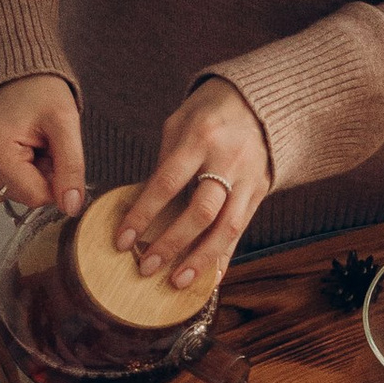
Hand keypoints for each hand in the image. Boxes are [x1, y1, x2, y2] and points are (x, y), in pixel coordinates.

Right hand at [0, 76, 85, 215]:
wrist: (15, 74)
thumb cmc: (41, 91)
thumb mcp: (66, 124)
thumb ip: (71, 168)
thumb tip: (71, 207)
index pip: (36, 196)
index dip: (55, 180)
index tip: (53, 150)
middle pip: (23, 196)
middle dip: (40, 175)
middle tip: (41, 143)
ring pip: (12, 192)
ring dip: (28, 173)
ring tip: (27, 142)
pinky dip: (13, 170)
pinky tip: (14, 146)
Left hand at [117, 79, 271, 290]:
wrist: (259, 102)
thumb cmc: (209, 111)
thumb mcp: (179, 124)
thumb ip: (165, 162)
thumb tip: (147, 206)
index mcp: (200, 139)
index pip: (167, 183)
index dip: (144, 215)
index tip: (123, 240)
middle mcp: (227, 161)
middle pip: (201, 211)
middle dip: (172, 243)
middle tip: (147, 267)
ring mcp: (249, 179)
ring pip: (227, 228)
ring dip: (201, 259)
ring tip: (178, 281)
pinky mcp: (260, 192)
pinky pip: (242, 230)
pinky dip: (225, 256)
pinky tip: (210, 278)